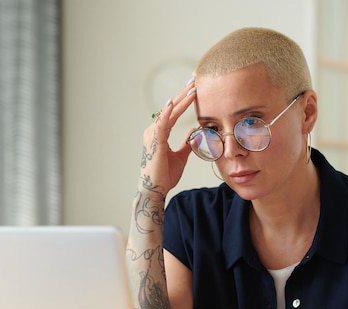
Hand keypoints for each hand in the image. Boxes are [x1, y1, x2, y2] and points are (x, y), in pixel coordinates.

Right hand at [141, 79, 195, 196]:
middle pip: (170, 108)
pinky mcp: (154, 141)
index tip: (194, 89)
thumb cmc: (165, 175)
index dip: (183, 100)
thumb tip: (194, 133)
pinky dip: (167, 112)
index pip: (173, 112)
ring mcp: (152, 135)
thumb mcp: (180, 157)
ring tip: (192, 88)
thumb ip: (186, 143)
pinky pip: (161, 123)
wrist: (155, 189)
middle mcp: (154, 131)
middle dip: (183, 94)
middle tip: (194, 80)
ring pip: (168, 112)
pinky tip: (173, 102)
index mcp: (159, 133)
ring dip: (180, 100)